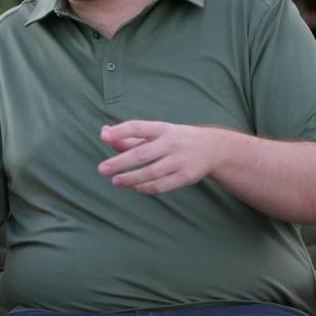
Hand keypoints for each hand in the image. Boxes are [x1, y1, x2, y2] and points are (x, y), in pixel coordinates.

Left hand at [97, 120, 226, 193]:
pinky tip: (135, 187)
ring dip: (131, 178)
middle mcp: (171, 143)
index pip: (138, 127)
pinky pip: (162, 185)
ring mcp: (180, 160)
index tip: (103, 135)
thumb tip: (104, 134)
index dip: (120, 131)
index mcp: (162, 128)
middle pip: (142, 154)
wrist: (213, 148)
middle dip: (120, 162)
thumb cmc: (176, 139)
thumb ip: (130, 136)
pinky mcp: (186, 176)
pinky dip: (146, 188)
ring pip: (151, 172)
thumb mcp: (157, 132)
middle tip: (102, 169)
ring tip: (116, 181)